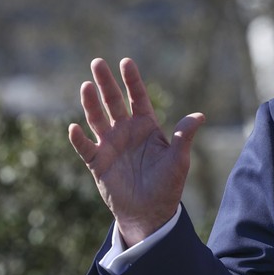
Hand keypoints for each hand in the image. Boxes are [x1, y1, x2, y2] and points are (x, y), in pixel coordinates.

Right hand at [68, 58, 204, 246]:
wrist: (150, 212)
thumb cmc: (168, 185)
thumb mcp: (179, 160)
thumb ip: (184, 136)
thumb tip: (200, 116)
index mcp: (147, 127)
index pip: (138, 98)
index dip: (132, 80)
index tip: (125, 61)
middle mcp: (126, 131)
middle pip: (113, 102)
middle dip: (106, 83)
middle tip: (97, 62)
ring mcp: (110, 145)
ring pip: (96, 119)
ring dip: (90, 103)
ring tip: (86, 86)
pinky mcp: (97, 162)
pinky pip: (84, 147)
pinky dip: (78, 138)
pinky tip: (73, 127)